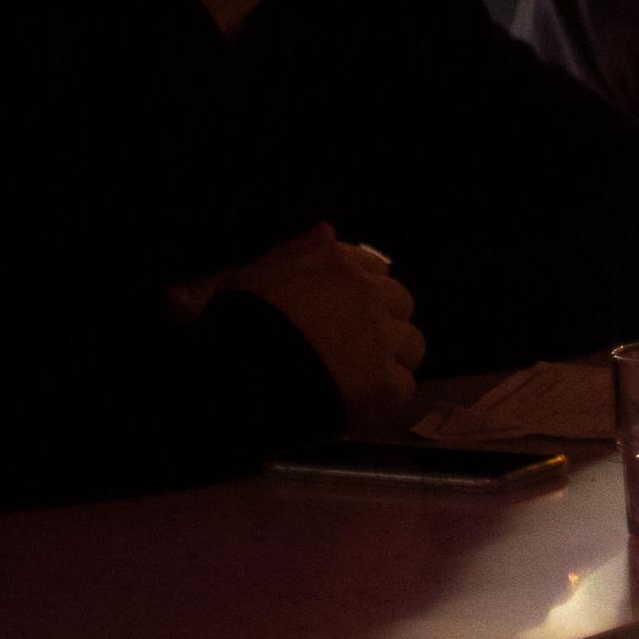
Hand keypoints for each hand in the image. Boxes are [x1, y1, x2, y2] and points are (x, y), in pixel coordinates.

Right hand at [211, 224, 422, 424]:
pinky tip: (356, 408)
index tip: (346, 313)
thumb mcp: (243, 280)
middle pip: (399, 303)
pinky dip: (382, 401)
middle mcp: (363, 290)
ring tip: (357, 382)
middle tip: (352, 350)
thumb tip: (326, 230)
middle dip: (382, 325)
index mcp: (329, 260)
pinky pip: (402, 388)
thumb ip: (290, 255)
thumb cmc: (228, 328)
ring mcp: (379, 336)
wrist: (231, 382)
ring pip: (410, 344)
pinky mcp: (385, 382)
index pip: (372, 268)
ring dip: (389, 362)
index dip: (362, 294)